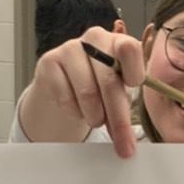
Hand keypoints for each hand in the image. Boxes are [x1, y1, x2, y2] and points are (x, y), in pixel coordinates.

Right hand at [32, 27, 145, 158]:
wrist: (65, 82)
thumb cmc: (100, 84)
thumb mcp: (120, 86)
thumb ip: (129, 98)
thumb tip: (133, 136)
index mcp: (118, 41)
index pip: (130, 49)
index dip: (134, 72)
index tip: (133, 88)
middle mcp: (94, 39)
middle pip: (109, 81)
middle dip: (118, 119)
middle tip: (124, 144)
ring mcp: (70, 49)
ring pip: (87, 92)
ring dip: (95, 115)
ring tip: (96, 119)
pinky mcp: (49, 61)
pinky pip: (65, 97)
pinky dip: (74, 111)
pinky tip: (77, 109)